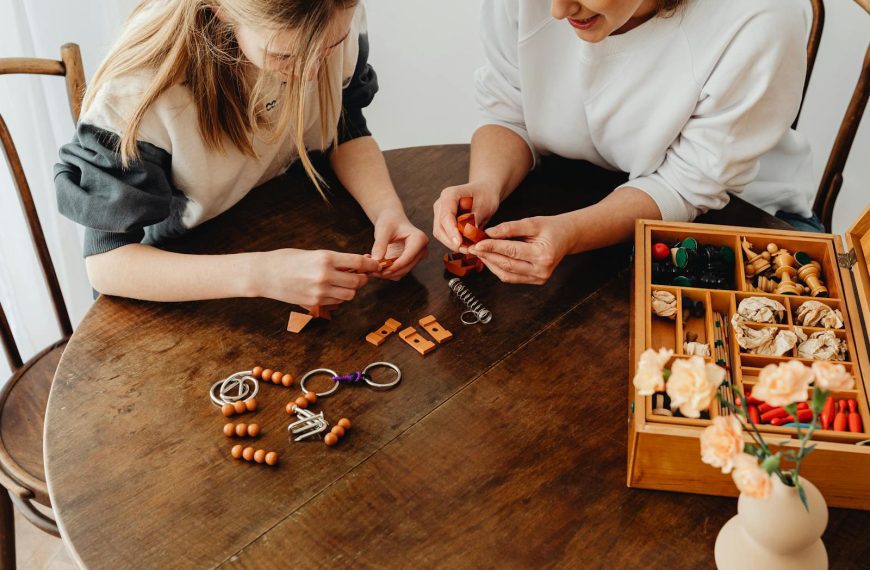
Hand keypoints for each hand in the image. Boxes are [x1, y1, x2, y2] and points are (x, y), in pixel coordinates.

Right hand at [256, 248, 379, 304]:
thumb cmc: (287, 259)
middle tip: (361, 275)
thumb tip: (356, 264)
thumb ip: (334, 260)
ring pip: (349, 295)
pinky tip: (333, 289)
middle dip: (363, 279)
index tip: (376, 265)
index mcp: (325, 258)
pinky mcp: (314, 302)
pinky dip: (339, 297)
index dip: (371, 265)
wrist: (265, 274)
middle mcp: (325, 275)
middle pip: (357, 282)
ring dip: (351, 290)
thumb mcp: (313, 253)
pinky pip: (336, 302)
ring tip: (345, 282)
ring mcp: (320, 291)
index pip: (358, 263)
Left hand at [371, 211, 428, 279]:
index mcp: (419, 239)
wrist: (392, 221)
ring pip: (401, 272)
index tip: (379, 270)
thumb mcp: (383, 230)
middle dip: (389, 271)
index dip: (394, 266)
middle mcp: (421, 250)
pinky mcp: (409, 263)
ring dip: (386, 273)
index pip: (408, 257)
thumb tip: (376, 261)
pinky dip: (387, 272)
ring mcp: (416, 258)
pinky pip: (398, 273)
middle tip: (372, 272)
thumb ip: (380, 245)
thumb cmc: (389, 222)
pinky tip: (376, 266)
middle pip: (406, 267)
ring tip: (371, 268)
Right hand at [432, 180, 500, 251]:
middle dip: (452, 242)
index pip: (446, 217)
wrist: (485, 191)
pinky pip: (444, 235)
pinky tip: (466, 246)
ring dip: (453, 244)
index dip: (452, 232)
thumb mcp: (486, 205)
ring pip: (440, 234)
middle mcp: (440, 204)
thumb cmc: (486, 195)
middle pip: (439, 228)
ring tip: (469, 249)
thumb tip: (469, 234)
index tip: (460, 243)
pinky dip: (454, 242)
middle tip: (468, 250)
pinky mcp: (442, 221)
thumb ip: (476, 218)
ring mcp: (439, 213)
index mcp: (449, 195)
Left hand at [468, 215, 573, 284]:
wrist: (567, 237)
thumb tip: (489, 233)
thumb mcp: (532, 222)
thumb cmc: (552, 228)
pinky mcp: (535, 281)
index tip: (477, 243)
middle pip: (507, 265)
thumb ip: (510, 228)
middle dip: (487, 256)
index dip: (492, 247)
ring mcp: (539, 278)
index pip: (511, 251)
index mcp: (543, 254)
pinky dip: (498, 269)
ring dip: (490, 264)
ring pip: (506, 274)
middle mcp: (542, 270)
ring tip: (479, 253)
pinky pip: (511, 277)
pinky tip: (490, 259)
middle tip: (472, 248)